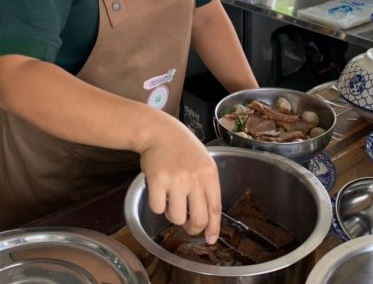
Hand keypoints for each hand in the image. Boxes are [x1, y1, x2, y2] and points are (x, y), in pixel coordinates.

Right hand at [139, 118, 220, 243]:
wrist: (159, 132)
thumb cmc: (182, 148)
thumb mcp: (203, 162)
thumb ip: (207, 186)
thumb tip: (208, 219)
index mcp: (209, 174)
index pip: (215, 208)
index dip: (214, 228)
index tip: (210, 239)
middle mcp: (195, 178)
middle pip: (198, 219)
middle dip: (192, 229)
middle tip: (187, 226)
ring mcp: (176, 180)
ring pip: (177, 218)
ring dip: (172, 215)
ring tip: (170, 200)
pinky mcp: (157, 181)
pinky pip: (158, 208)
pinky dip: (157, 205)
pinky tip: (158, 192)